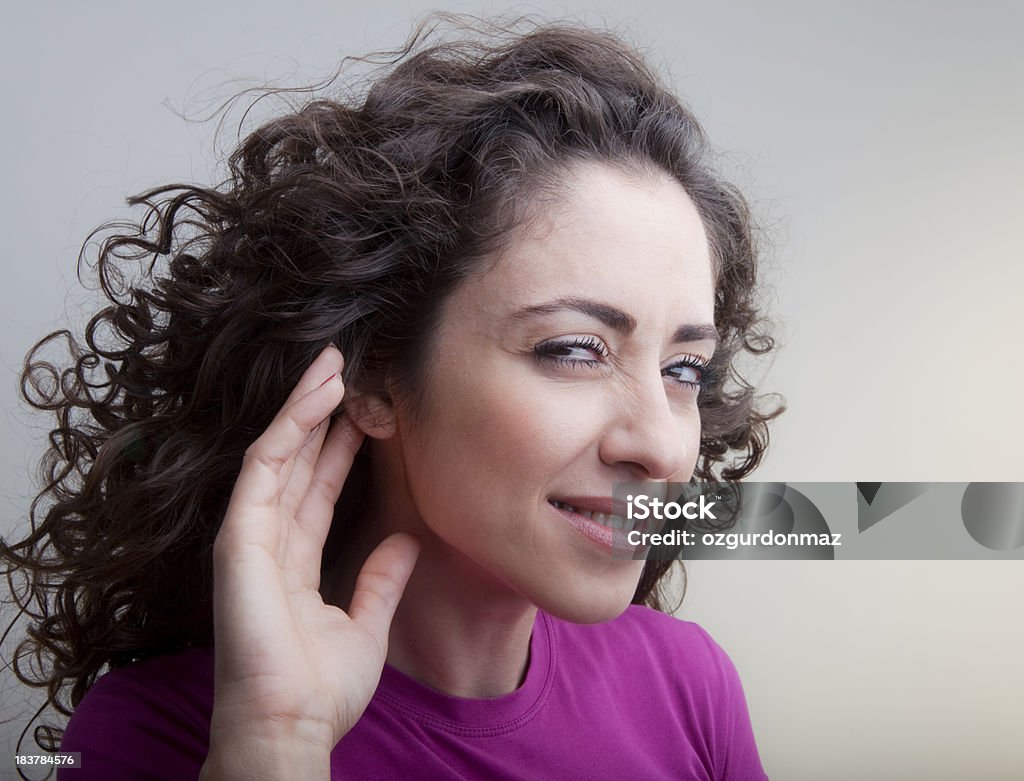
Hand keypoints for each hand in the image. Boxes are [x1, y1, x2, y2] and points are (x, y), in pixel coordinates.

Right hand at [206, 344, 419, 759]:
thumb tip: (406, 541)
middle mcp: (270, 541)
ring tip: (334, 364)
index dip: (339, 448)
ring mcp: (250, 536)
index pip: (319, 489)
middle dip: (321, 413)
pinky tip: (315, 395)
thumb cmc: (320, 689)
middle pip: (298, 461)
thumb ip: (381, 580)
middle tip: (347, 367)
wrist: (293, 727)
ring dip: (305, 406)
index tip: (366, 411)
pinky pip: (265, 467)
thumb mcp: (365, 623)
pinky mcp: (239, 536)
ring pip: (279, 453)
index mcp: (294, 560)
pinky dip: (289, 427)